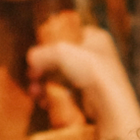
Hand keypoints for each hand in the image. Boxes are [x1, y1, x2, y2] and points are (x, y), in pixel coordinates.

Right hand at [27, 24, 139, 139]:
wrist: (108, 105)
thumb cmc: (91, 70)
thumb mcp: (61, 52)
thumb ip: (42, 52)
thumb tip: (31, 59)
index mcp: (96, 38)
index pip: (70, 34)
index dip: (52, 42)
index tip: (38, 52)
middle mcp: (97, 56)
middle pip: (62, 59)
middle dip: (43, 68)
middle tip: (31, 76)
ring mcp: (93, 78)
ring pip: (62, 78)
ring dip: (45, 84)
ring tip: (34, 92)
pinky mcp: (90, 97)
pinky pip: (67, 94)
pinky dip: (54, 96)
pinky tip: (43, 101)